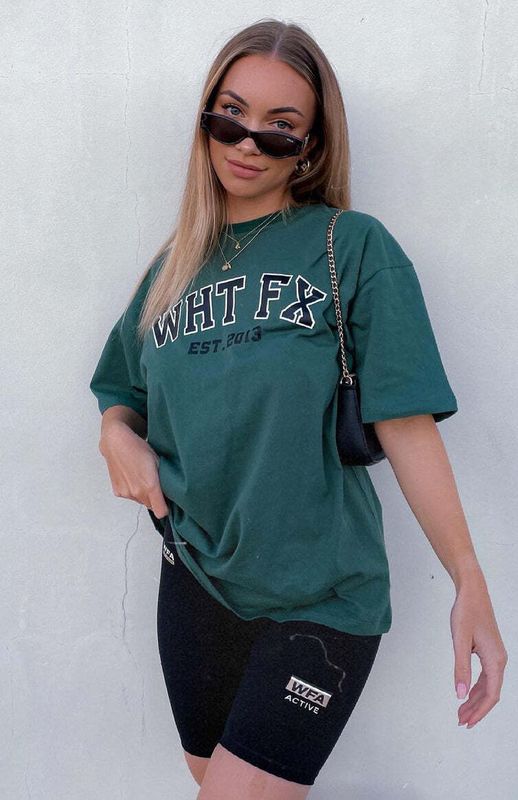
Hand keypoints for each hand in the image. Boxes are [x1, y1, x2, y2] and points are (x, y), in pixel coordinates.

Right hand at [99, 421, 168, 520]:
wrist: (116, 442)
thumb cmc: (138, 448)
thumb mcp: (158, 461)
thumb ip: (164, 479)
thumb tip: (170, 491)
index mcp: (150, 486)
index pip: (161, 512)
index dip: (165, 508)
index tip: (167, 501)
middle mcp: (137, 493)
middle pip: (151, 506)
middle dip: (155, 499)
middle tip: (155, 484)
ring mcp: (126, 493)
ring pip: (140, 501)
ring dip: (143, 494)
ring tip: (142, 478)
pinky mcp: (118, 491)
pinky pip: (131, 497)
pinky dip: (133, 490)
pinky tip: (133, 477)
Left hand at [450, 576, 507, 728]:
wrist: (472, 591)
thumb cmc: (466, 612)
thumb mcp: (460, 640)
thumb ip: (460, 668)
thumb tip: (459, 694)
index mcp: (495, 660)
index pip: (491, 695)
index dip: (479, 712)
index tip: (467, 723)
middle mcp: (499, 660)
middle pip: (490, 693)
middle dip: (476, 709)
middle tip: (460, 721)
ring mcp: (495, 655)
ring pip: (488, 685)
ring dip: (475, 699)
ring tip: (461, 711)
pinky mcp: (490, 650)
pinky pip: (486, 675)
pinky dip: (476, 686)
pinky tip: (466, 692)